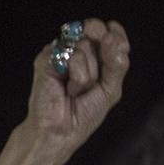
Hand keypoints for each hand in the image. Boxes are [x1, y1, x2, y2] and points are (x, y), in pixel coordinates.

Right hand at [0, 17, 131, 164]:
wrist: (60, 130)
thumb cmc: (85, 112)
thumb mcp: (110, 89)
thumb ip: (116, 63)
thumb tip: (111, 35)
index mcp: (95, 56)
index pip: (110, 33)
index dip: (117, 36)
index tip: (116, 43)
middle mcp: (77, 49)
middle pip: (99, 33)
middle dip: (103, 57)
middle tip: (95, 79)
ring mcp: (61, 52)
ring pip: (86, 46)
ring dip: (89, 75)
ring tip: (76, 90)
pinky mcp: (46, 57)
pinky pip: (73, 57)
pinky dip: (77, 78)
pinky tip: (66, 88)